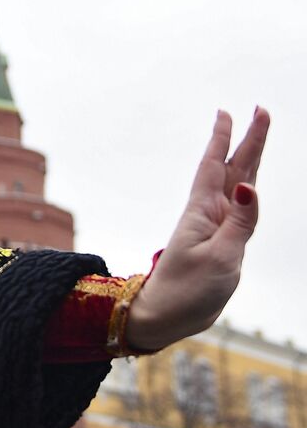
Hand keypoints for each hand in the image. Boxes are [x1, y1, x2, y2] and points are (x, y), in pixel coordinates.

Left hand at [125, 108, 268, 350]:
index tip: (227, 111)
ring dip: (249, 159)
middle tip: (261, 110)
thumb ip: (240, 222)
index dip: (223, 139)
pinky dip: (247, 190)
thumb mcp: (221, 257)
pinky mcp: (220, 244)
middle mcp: (208, 215)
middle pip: (233, 169)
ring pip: (238, 185)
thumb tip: (249, 186)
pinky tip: (249, 183)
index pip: (216, 167)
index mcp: (203, 213)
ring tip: (259, 134)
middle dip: (247, 140)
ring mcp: (215, 228)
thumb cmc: (188, 290)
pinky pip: (239, 209)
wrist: (167, 317)